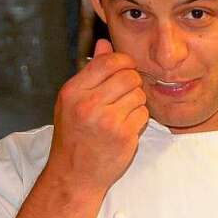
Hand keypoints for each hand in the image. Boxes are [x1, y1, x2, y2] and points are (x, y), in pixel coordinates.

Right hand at [47, 38, 148, 191]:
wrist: (75, 174)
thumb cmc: (74, 135)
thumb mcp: (73, 100)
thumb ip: (91, 72)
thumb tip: (104, 43)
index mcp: (73, 91)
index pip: (109, 61)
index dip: (123, 62)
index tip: (125, 70)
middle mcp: (88, 104)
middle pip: (129, 76)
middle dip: (132, 84)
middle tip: (124, 96)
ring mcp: (107, 121)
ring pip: (139, 95)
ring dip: (136, 102)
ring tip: (121, 114)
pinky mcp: (124, 135)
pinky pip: (144, 114)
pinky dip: (139, 119)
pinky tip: (125, 128)